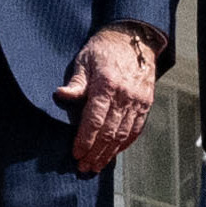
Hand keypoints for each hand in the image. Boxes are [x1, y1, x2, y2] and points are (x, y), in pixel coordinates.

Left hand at [55, 26, 159, 175]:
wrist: (133, 39)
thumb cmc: (103, 50)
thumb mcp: (84, 61)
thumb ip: (75, 83)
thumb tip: (60, 95)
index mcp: (107, 85)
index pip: (95, 120)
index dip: (85, 140)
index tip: (76, 154)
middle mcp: (125, 96)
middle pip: (109, 132)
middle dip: (95, 153)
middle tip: (84, 167)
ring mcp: (138, 101)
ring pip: (123, 135)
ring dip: (109, 153)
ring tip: (96, 166)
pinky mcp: (145, 104)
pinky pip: (136, 130)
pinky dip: (124, 144)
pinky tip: (113, 154)